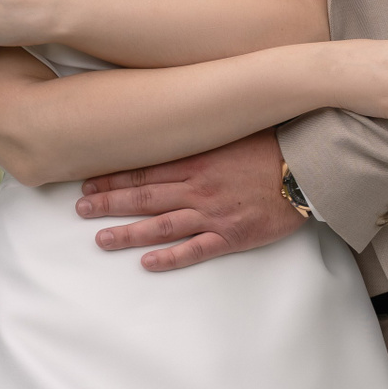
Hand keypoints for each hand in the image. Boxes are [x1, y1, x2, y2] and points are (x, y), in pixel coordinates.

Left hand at [75, 131, 303, 271]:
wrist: (306, 169)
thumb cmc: (272, 146)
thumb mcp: (232, 130)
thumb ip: (202, 135)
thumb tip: (173, 126)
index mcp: (197, 159)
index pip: (144, 169)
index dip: (113, 176)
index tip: (89, 180)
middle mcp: (198, 187)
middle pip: (144, 196)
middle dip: (108, 202)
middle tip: (80, 207)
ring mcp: (213, 213)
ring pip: (161, 225)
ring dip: (128, 233)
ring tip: (101, 239)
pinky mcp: (231, 235)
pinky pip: (194, 250)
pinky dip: (169, 258)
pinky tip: (147, 262)